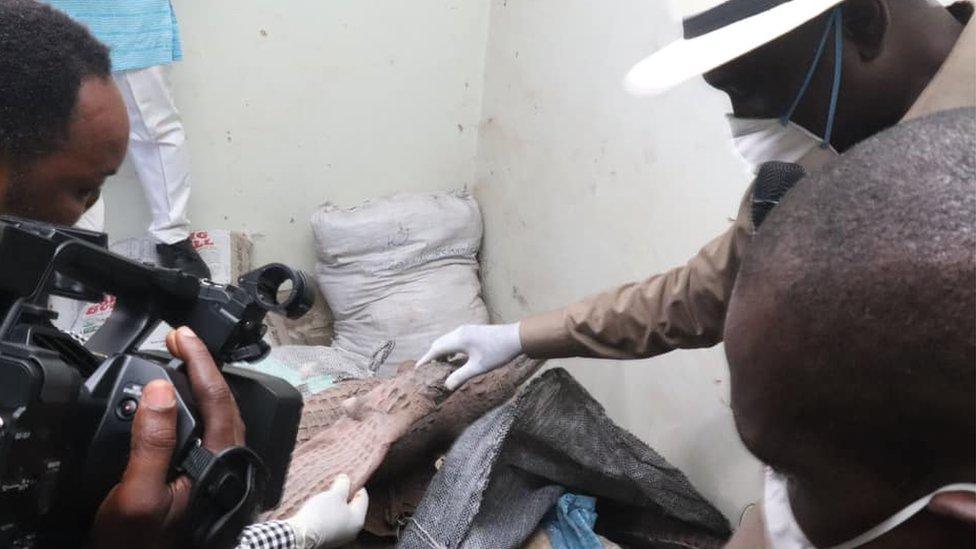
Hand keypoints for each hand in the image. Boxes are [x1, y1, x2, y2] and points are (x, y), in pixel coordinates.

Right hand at [91, 327, 245, 548]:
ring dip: (203, 385)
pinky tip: (182, 403)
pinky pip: (213, 431)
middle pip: (225, 401)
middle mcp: (230, 464)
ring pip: (223, 415)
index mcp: (220, 463)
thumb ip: (153, 442)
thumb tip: (159, 390)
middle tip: (179, 341)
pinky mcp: (212, 479)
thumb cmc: (142, 547)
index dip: (199, 360)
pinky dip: (200, 407)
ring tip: (180, 362)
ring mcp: (224, 472)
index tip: (182, 335)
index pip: (216, 396)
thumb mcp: (138, 495)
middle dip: (203, 366)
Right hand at [285, 475, 368, 548]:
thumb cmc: (321, 515)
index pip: (363, 498)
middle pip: (352, 507)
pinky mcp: (328, 538)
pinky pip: (332, 523)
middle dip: (344, 495)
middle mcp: (352, 530)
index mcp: (358, 519)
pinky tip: (319, 509)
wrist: (302, 535)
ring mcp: (340, 536)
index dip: (356, 485)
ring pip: (341, 515)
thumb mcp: (335, 494)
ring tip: (325, 497)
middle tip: (335, 487)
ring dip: (335, 505)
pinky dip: (328, 515)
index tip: (347, 479)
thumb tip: (346, 479)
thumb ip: (343, 485)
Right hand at [416, 323, 521, 390]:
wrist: (516, 337)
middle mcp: (459, 332)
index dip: (425, 359)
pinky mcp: (472, 330)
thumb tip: (446, 386)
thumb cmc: (498, 353)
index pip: (435, 349)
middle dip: (431, 356)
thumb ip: (461, 376)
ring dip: (441, 352)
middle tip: (426, 370)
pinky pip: (454, 339)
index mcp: (458, 340)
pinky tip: (454, 358)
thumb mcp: (479, 368)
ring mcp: (466, 329)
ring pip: (446, 340)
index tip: (416, 369)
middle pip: (439, 343)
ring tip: (439, 366)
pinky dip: (449, 348)